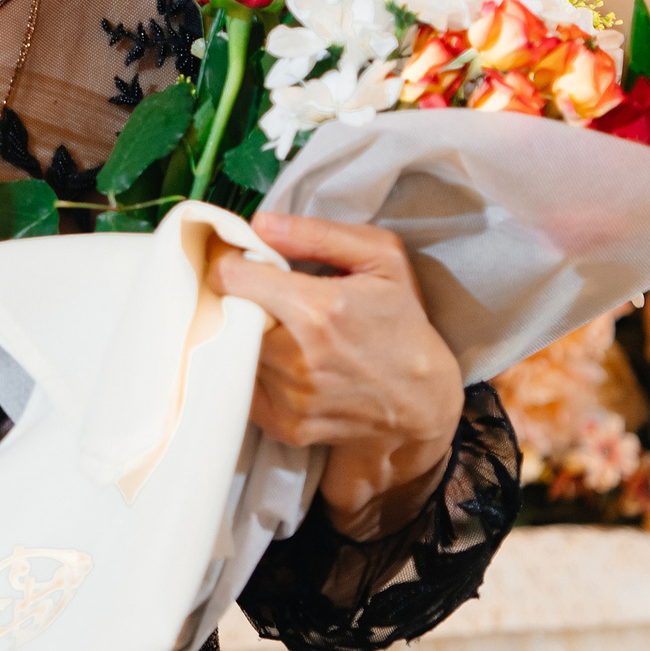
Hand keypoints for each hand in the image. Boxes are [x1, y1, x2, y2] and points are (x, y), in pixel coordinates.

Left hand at [212, 213, 464, 536]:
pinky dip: (254, 373)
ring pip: (233, 353)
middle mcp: (297, 359)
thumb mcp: (382, 259)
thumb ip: (318, 234)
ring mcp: (290, 398)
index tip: (241, 264)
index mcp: (318, 311)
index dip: (230, 264)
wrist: (423, 403)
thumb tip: (260, 224)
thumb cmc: (403, 324)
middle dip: (237, 302)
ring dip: (243, 338)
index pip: (231, 278)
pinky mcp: (284, 426)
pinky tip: (283, 364)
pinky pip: (244, 390)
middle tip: (262, 298)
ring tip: (278, 331)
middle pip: (226, 316)